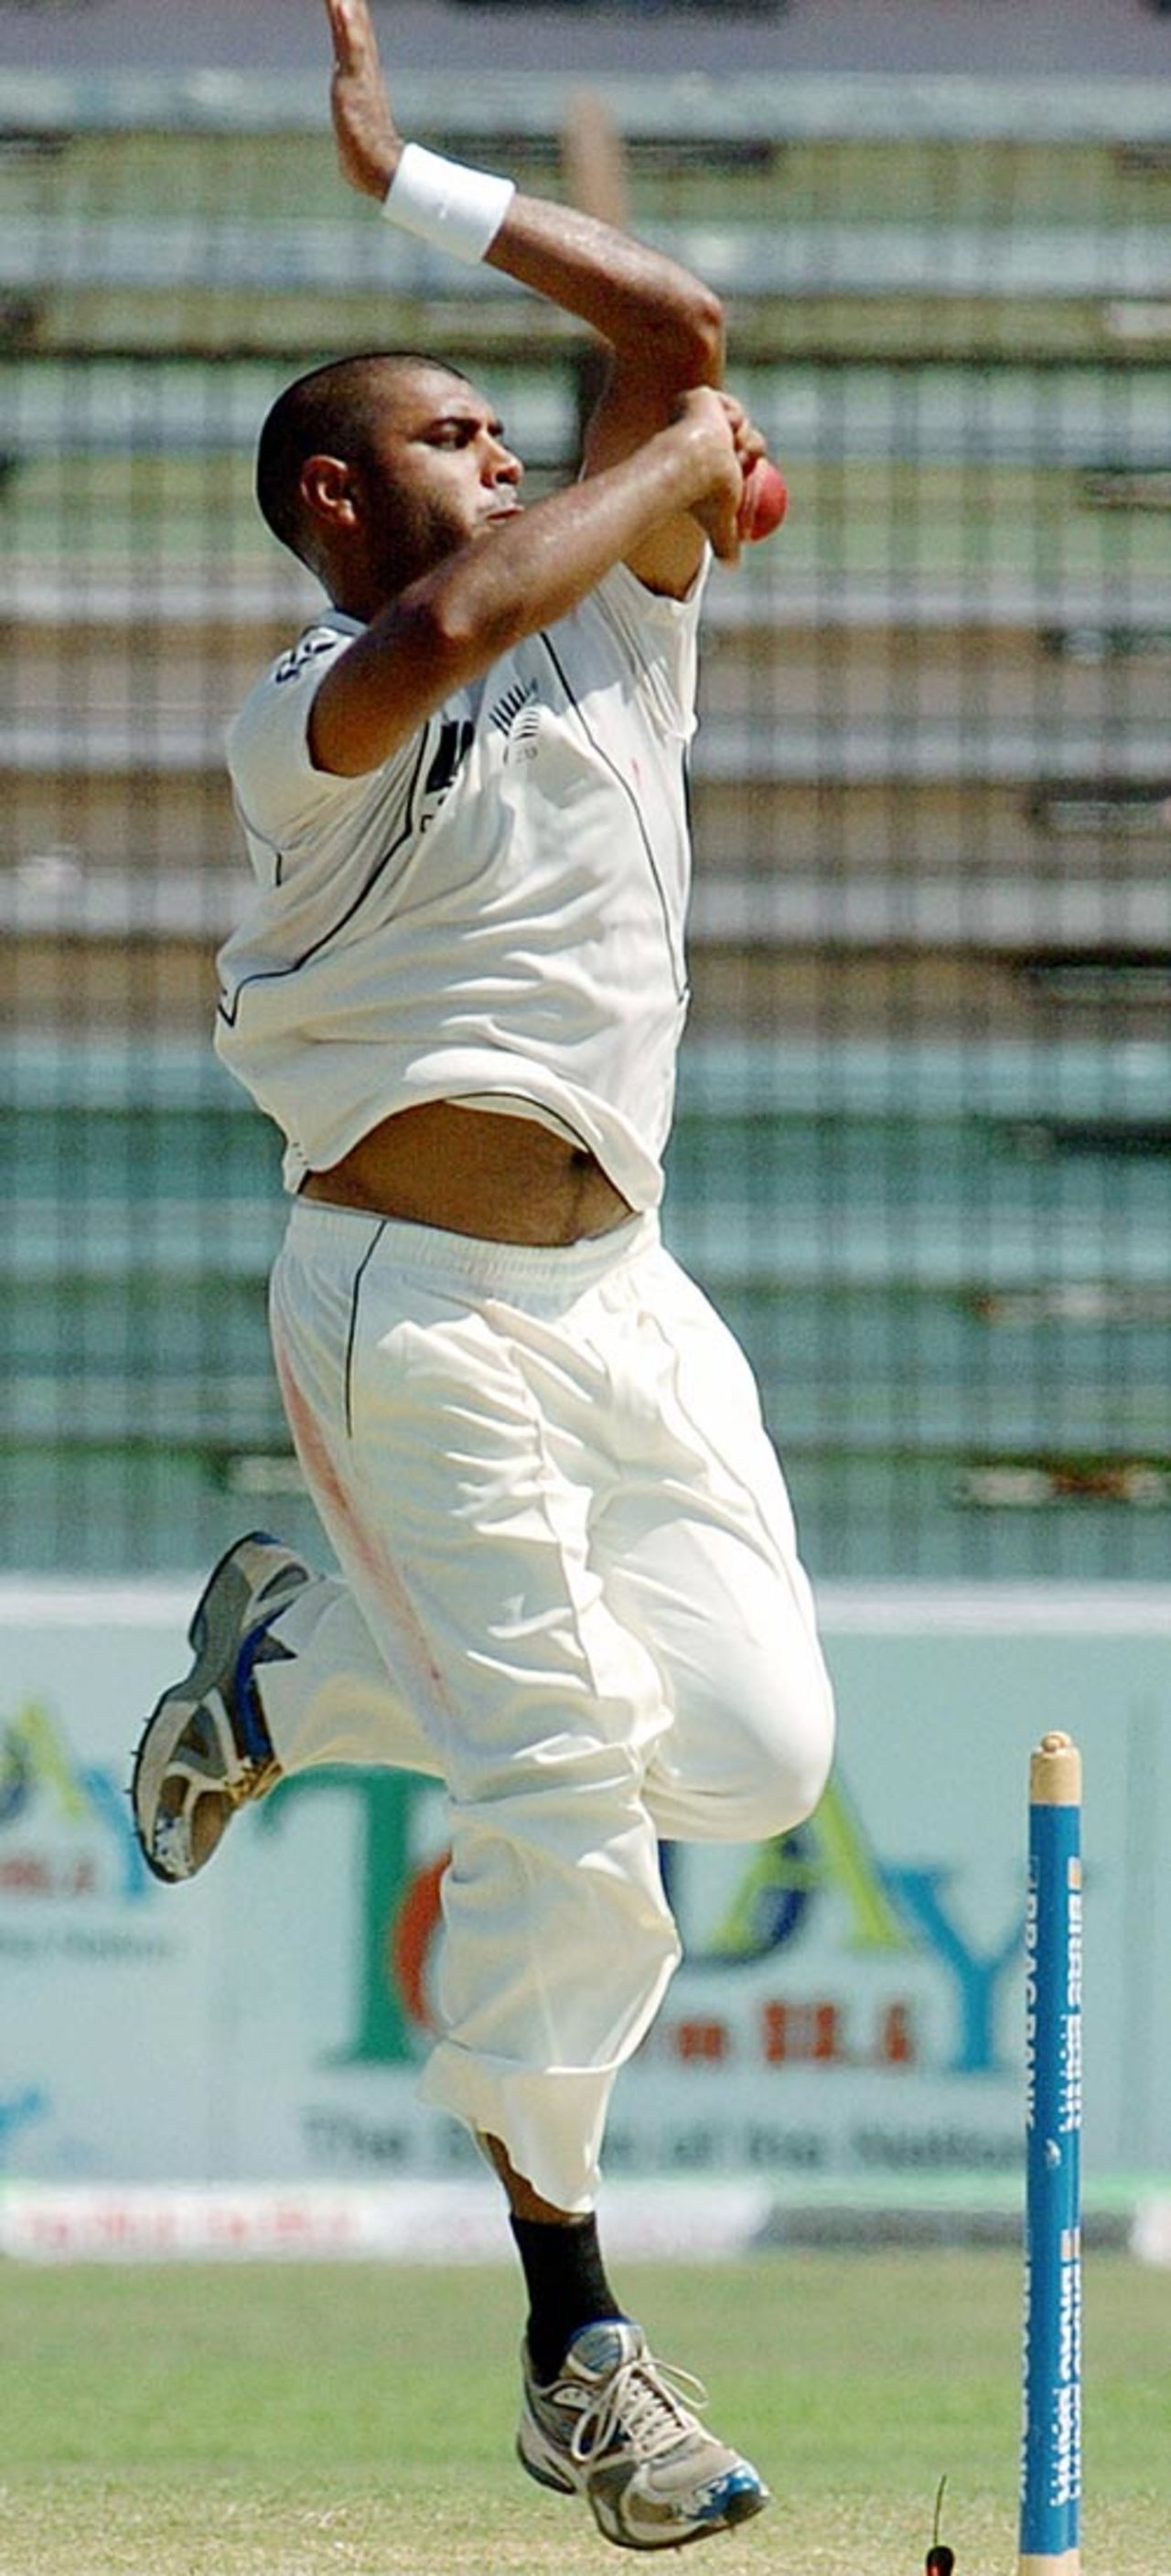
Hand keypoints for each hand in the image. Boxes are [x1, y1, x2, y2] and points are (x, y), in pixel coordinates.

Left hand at [322, 0, 400, 200]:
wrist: (381, 170)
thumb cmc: (366, 157)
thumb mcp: (352, 132)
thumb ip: (351, 127)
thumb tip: (348, 144)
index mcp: (363, 76)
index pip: (356, 35)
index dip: (352, 11)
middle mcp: (364, 68)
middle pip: (357, 22)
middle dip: (350, 0)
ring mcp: (360, 74)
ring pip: (353, 28)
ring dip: (347, 4)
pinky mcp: (354, 83)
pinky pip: (351, 48)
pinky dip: (348, 25)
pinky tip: (341, 3)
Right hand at [671, 385, 742, 565]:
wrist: (690, 465)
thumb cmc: (702, 495)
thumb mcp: (720, 521)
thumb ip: (725, 542)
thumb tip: (732, 569)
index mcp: (708, 461)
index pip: (739, 463)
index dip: (748, 468)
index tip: (746, 476)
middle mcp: (704, 436)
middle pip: (748, 444)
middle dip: (746, 457)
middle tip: (735, 464)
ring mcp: (702, 414)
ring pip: (746, 428)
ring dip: (742, 442)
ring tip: (725, 451)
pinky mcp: (702, 396)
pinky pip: (736, 410)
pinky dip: (735, 420)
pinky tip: (721, 431)